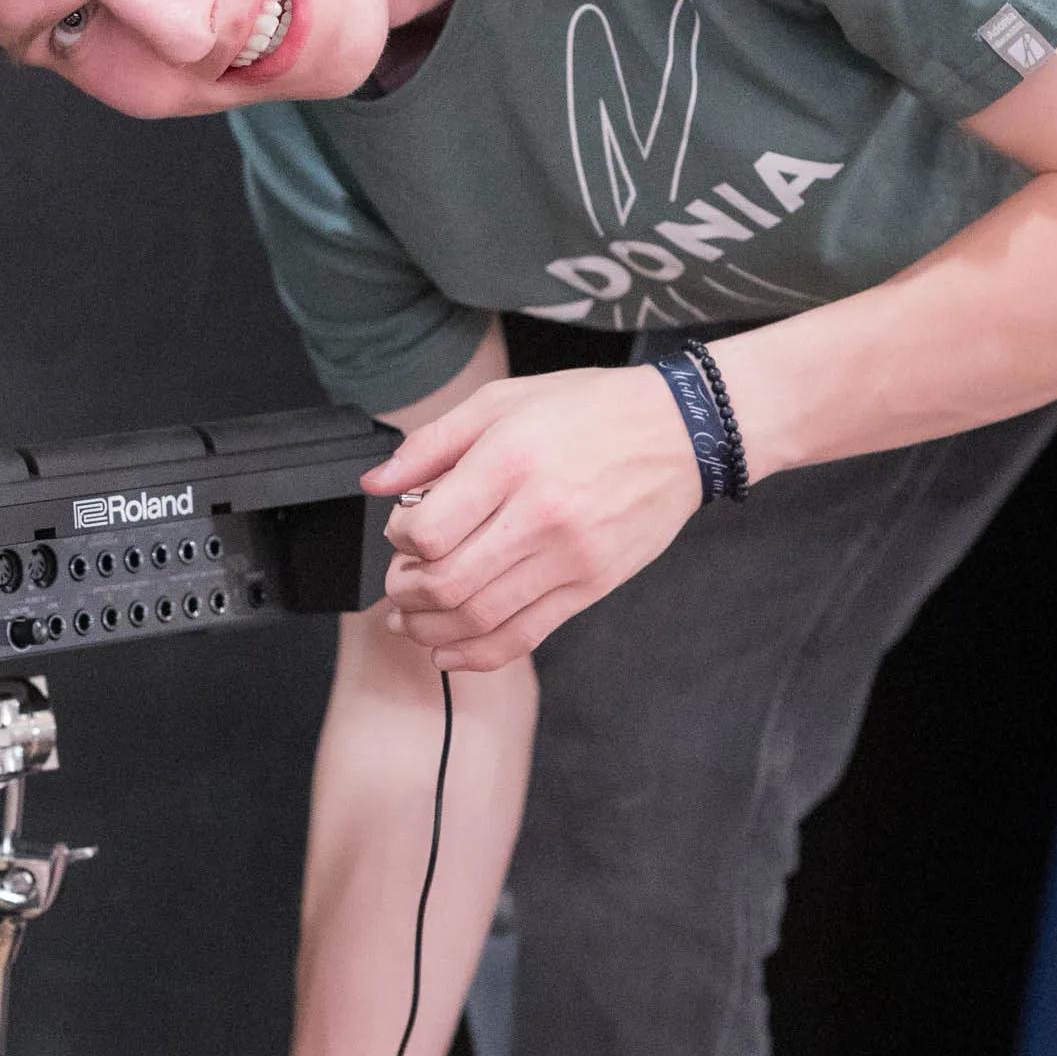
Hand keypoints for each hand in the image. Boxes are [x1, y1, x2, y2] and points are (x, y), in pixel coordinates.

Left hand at [362, 363, 701, 667]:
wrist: (680, 433)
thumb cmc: (590, 411)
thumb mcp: (502, 401)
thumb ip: (431, 444)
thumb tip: (376, 483)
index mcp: (511, 462)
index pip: (428, 531)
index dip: (398, 540)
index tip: (402, 532)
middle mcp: (540, 515)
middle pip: (447, 583)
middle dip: (405, 591)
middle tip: (400, 580)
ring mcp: (569, 557)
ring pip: (479, 618)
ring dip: (429, 627)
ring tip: (412, 617)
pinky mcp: (590, 586)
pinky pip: (523, 637)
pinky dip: (474, 654)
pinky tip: (446, 650)